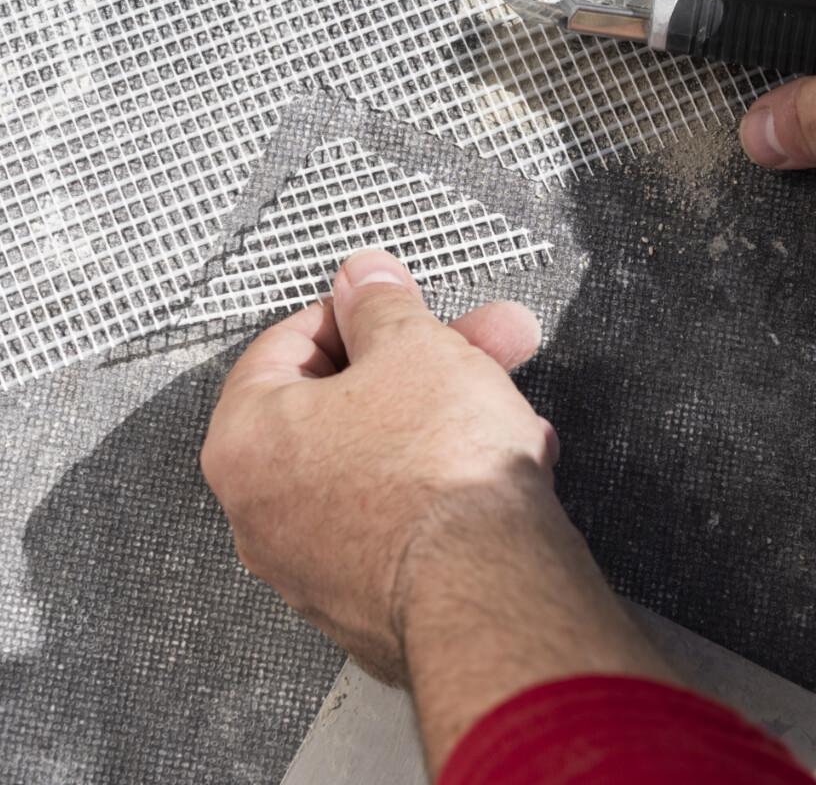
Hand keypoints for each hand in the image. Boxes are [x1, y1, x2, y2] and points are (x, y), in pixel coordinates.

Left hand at [201, 248, 555, 680]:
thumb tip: (363, 280)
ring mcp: (315, 562)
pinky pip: (401, 513)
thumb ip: (381, 303)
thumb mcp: (413, 347)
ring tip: (507, 399)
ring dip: (446, 416)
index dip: (353, 310)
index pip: (287, 345)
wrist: (491, 593)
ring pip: (383, 457)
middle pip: (347, 403)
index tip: (392, 301)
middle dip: (424, 362)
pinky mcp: (368, 597)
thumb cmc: (439, 475)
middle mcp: (265, 510)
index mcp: (248, 441)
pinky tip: (502, 458)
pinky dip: (444, 480)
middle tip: (474, 341)